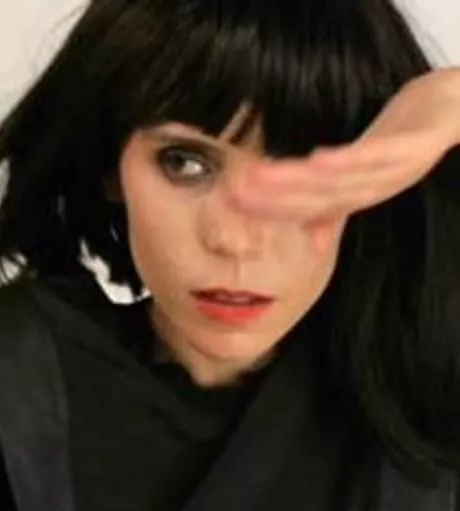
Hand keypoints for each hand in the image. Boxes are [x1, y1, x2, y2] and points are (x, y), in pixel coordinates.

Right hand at [237, 66, 459, 223]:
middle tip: (234, 195)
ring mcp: (395, 170)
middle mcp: (373, 190)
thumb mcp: (362, 173)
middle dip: (271, 198)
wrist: (451, 110)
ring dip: (295, 182)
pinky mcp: (416, 146)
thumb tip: (308, 241)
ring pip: (336, 182)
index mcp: (357, 197)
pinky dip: (346, 162)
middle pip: (314, 198)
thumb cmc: (403, 140)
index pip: (305, 207)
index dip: (269, 208)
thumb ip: (333, 208)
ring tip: (258, 178)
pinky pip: (378, 157)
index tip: (233, 202)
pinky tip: (318, 160)